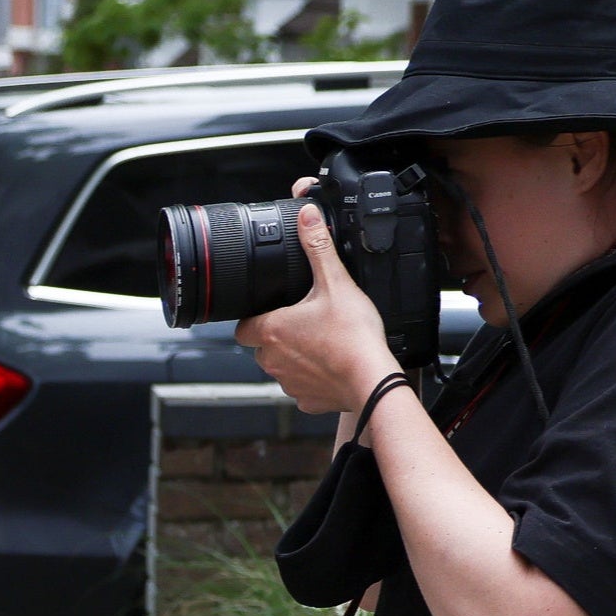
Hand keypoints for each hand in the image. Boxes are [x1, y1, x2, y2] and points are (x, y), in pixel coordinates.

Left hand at [232, 185, 401, 422]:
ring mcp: (288, 383)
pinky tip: (330, 364)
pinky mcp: (306, 400)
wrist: (373, 378)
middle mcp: (272, 360)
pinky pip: (301, 387)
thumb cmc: (352, 335)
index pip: (243, 327)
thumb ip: (317, 247)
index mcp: (271, 330)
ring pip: (280, 367)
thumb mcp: (335, 281)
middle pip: (261, 346)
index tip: (270, 310)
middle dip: (276, 334)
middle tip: (303, 321)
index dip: (253, 317)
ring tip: (320, 341)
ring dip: (293, 356)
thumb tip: (307, 216)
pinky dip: (311, 377)